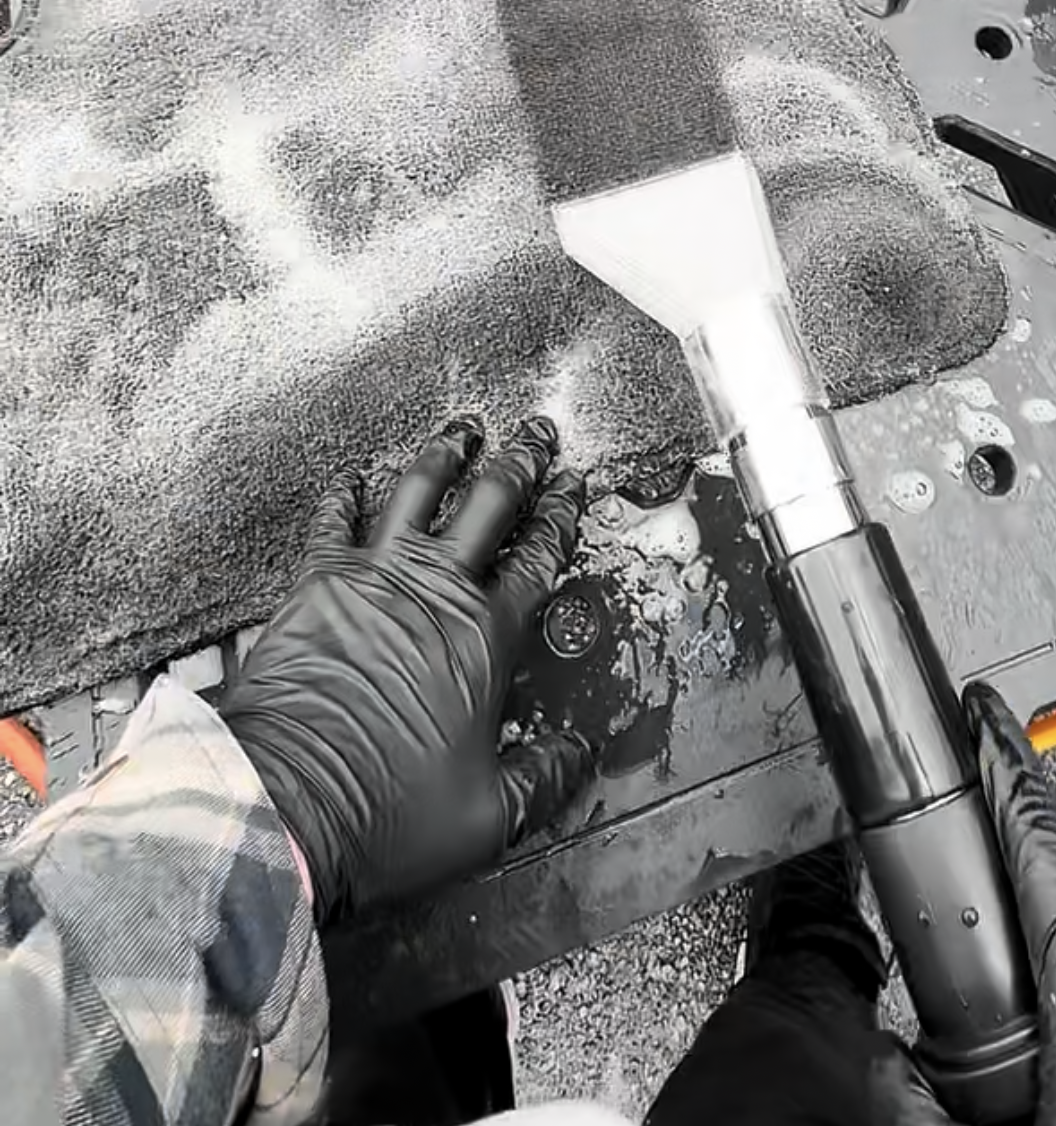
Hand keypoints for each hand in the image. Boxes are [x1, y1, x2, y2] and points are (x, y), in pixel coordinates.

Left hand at [222, 415, 594, 925]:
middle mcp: (436, 590)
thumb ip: (544, 777)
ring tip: (464, 429)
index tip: (573, 487)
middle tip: (538, 434)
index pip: (537, 558)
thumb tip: (582, 754)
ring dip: (445, 454)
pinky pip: (337, 519)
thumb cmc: (387, 811)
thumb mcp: (489, 814)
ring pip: (418, 490)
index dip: (560, 517)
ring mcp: (373, 576)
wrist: (285, 801)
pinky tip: (356, 476)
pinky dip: (348, 491)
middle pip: (489, 504)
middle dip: (521, 462)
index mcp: (486, 638)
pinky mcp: (316, 582)